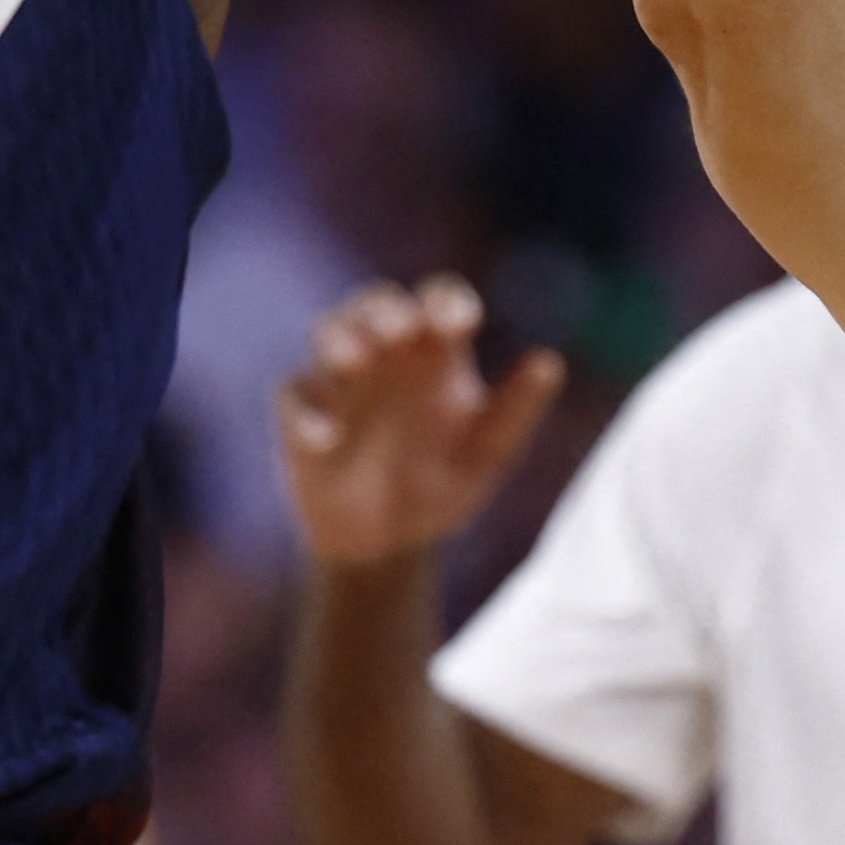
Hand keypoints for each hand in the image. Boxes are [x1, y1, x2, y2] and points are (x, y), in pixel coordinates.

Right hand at [278, 278, 565, 569]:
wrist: (387, 543)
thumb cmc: (439, 484)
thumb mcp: (486, 455)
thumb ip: (515, 410)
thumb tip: (551, 363)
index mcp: (435, 353)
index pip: (440, 301)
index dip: (447, 301)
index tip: (460, 322)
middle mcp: (385, 354)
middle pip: (377, 303)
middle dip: (385, 310)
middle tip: (399, 329)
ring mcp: (339, 380)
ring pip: (329, 331)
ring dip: (339, 338)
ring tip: (354, 360)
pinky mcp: (301, 415)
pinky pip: (294, 397)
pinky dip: (307, 414)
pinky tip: (326, 439)